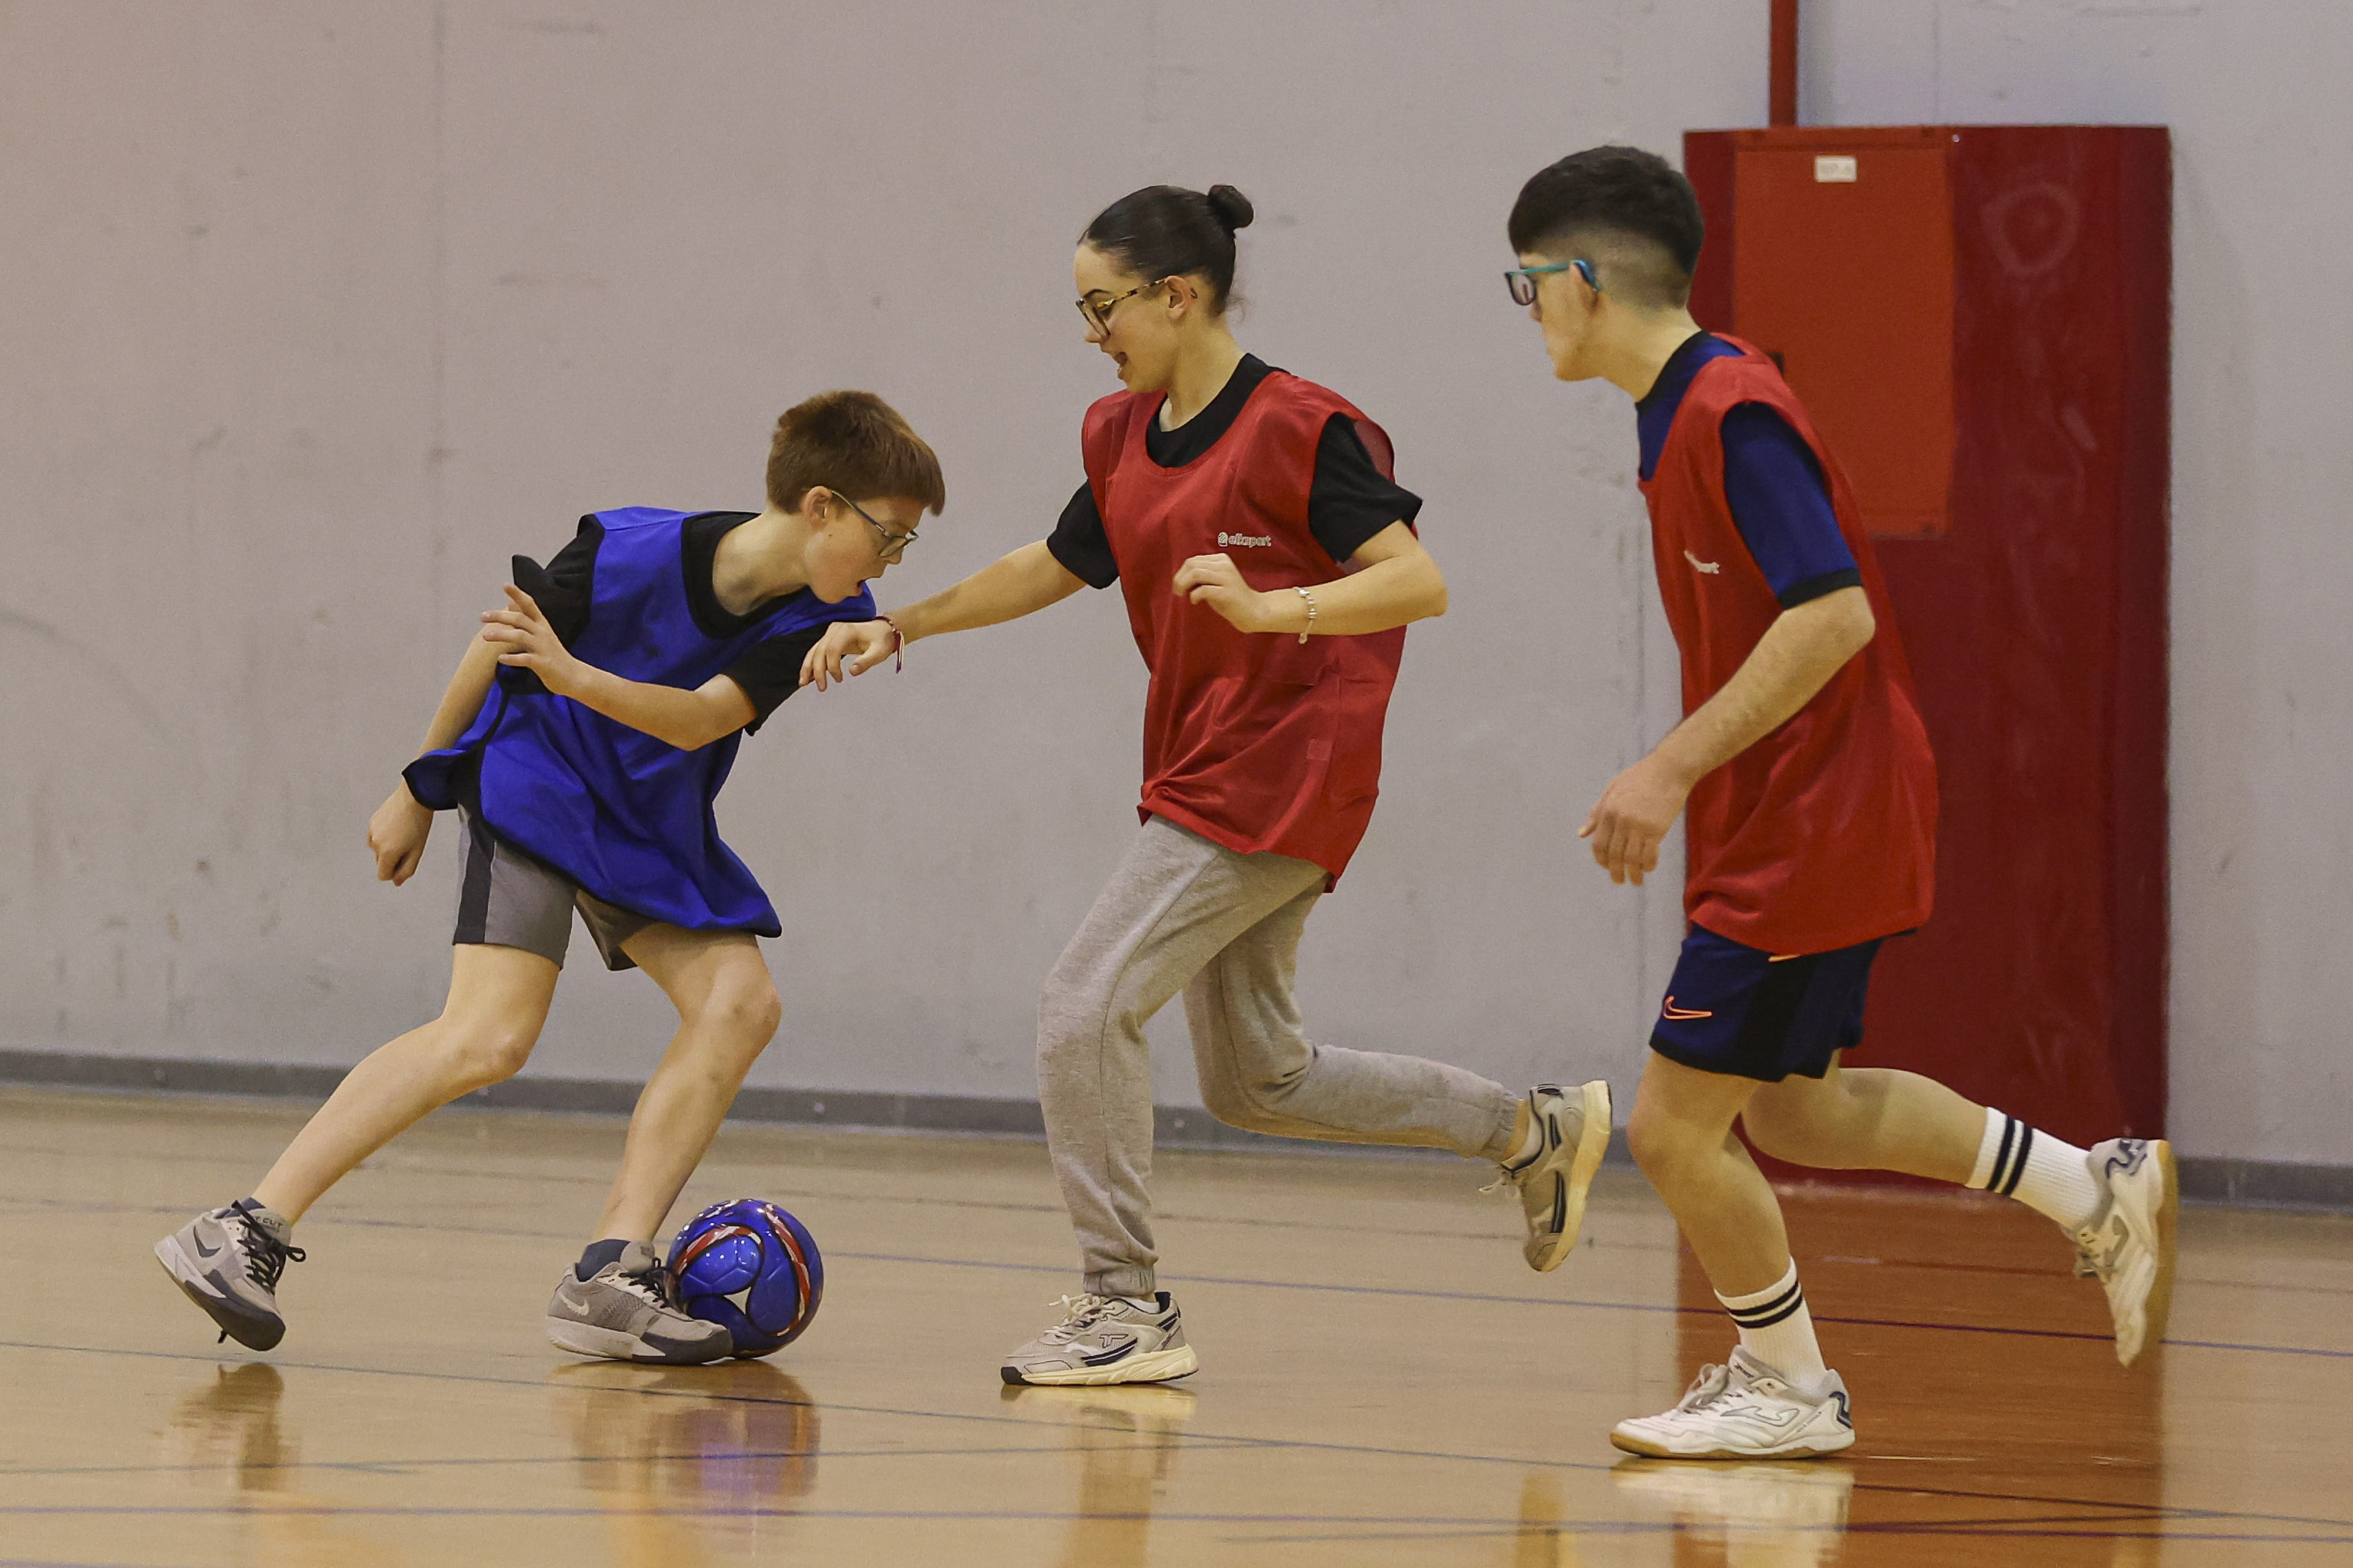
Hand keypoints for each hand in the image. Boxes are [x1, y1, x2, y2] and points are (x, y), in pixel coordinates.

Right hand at [367, 784, 432, 885]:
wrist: (414, 797)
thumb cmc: (419, 822)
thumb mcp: (417, 851)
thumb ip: (407, 870)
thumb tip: (396, 882)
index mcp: (386, 852)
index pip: (383, 875)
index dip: (394, 872)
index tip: (404, 861)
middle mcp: (375, 843)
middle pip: (381, 862)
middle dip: (392, 858)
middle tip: (408, 844)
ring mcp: (371, 832)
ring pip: (378, 849)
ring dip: (388, 846)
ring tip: (403, 833)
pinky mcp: (371, 822)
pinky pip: (376, 836)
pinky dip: (384, 835)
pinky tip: (397, 825)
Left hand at [480, 585, 582, 692]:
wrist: (575, 676)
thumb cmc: (554, 656)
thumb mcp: (542, 635)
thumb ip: (527, 621)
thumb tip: (513, 604)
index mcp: (542, 625)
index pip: (530, 605)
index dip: (518, 594)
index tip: (505, 585)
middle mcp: (543, 633)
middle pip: (520, 619)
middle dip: (500, 616)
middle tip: (483, 616)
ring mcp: (543, 648)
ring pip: (520, 636)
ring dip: (502, 635)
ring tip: (485, 636)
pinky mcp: (543, 663)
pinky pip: (525, 659)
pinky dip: (512, 658)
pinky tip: (501, 659)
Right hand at [800, 619, 899, 689]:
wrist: (882, 630)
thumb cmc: (882, 640)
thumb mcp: (879, 652)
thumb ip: (866, 662)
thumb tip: (852, 672)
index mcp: (847, 630)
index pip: (832, 649)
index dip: (832, 666)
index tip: (839, 679)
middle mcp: (835, 629)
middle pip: (819, 650)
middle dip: (817, 670)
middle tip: (822, 688)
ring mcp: (831, 633)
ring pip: (814, 650)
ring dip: (808, 667)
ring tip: (803, 683)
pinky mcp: (830, 638)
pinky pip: (817, 651)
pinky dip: (811, 663)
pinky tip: (808, 676)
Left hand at [1173, 553, 1287, 634]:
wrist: (1255, 611)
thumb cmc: (1232, 599)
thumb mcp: (1215, 582)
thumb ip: (1202, 577)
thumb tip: (1180, 578)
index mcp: (1221, 560)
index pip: (1193, 560)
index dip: (1181, 573)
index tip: (1178, 586)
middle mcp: (1224, 565)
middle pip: (1192, 565)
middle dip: (1179, 578)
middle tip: (1177, 592)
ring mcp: (1227, 578)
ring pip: (1196, 574)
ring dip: (1184, 585)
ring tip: (1182, 595)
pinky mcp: (1228, 592)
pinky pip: (1204, 589)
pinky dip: (1194, 596)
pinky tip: (1195, 602)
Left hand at [1578, 751, 1693, 886]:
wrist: (1668, 770)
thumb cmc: (1640, 777)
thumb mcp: (1611, 790)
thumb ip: (1596, 813)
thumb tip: (1581, 834)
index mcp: (1607, 810)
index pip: (1599, 844)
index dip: (1601, 860)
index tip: (1607, 867)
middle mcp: (1621, 820)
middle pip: (1614, 854)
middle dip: (1615, 872)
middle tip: (1619, 881)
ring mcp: (1639, 825)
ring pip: (1631, 858)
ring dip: (1633, 873)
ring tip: (1636, 881)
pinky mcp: (1656, 829)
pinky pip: (1650, 854)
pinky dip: (1648, 865)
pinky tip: (1649, 868)